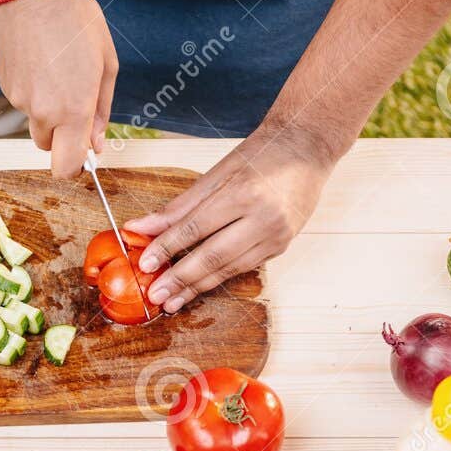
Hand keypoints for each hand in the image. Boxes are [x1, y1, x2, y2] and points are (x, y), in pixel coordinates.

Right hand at [0, 0, 115, 177]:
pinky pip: (22, 102)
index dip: (75, 166)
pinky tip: (41, 63)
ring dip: (47, 110)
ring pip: (35, 122)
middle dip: (62, 135)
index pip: (66, 166)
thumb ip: (102, 110)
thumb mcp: (105, 64)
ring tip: (57, 72)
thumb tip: (96, 144)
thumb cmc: (76, 20)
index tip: (84, 155)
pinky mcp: (5, 87)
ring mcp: (20, 100)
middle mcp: (43, 112)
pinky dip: (33, 92)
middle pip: (49, 148)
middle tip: (74, 103)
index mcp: (74, 110)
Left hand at [123, 129, 335, 312]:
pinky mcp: (281, 247)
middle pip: (213, 257)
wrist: (309, 148)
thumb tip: (141, 226)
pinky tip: (197, 288)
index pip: (195, 228)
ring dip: (197, 288)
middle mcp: (263, 219)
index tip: (145, 264)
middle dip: (180, 279)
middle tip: (155, 295)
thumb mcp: (218, 172)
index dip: (167, 248)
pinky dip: (218, 278)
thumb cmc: (262, 154)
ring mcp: (276, 237)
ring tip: (172, 302)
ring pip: (229, 269)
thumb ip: (180, 205)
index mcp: (243, 193)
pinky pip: (243, 267)